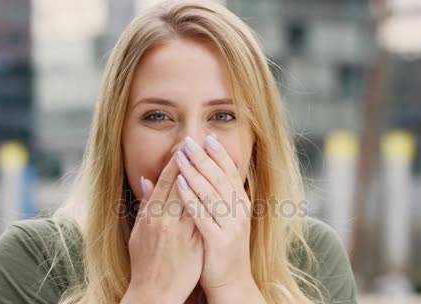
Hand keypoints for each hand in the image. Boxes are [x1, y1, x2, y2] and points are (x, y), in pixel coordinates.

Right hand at [124, 152, 203, 303]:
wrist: (153, 291)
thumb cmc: (145, 261)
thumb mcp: (140, 231)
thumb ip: (145, 205)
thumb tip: (145, 180)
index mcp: (150, 215)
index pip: (164, 181)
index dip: (174, 162)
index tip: (184, 145)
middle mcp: (163, 220)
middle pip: (179, 183)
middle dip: (191, 161)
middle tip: (200, 142)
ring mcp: (179, 231)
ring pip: (193, 197)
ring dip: (203, 176)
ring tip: (212, 159)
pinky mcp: (193, 243)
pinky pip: (203, 217)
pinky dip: (210, 201)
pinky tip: (220, 187)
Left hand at [175, 135, 261, 300]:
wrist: (231, 282)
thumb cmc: (222, 247)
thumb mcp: (225, 218)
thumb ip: (219, 195)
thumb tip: (213, 170)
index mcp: (241, 204)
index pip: (230, 172)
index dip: (219, 154)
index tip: (207, 137)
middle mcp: (239, 212)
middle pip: (220, 178)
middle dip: (204, 158)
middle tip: (190, 141)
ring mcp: (231, 226)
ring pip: (211, 193)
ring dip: (196, 172)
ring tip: (182, 156)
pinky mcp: (219, 241)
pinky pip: (202, 215)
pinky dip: (191, 198)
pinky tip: (179, 185)